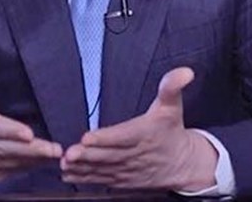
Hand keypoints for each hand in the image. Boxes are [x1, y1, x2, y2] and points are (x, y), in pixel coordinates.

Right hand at [0, 46, 62, 192]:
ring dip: (34, 160)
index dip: (10, 132)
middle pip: (9, 149)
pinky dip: (27, 169)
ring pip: (13, 162)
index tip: (28, 133)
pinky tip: (43, 163)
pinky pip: (11, 172)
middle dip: (31, 150)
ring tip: (55, 155)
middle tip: (52, 149)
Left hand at [60, 67, 216, 190]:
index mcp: (145, 133)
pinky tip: (69, 174)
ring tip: (65, 164)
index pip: (124, 136)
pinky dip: (85, 178)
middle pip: (110, 155)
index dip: (106, 138)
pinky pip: (102, 180)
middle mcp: (135, 154)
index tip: (88, 137)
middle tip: (70, 153)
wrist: (183, 164)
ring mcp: (128, 170)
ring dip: (83, 168)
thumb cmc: (172, 131)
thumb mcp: (173, 106)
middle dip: (88, 155)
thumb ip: (172, 87)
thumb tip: (185, 72)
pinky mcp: (122, 180)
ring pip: (103, 169)